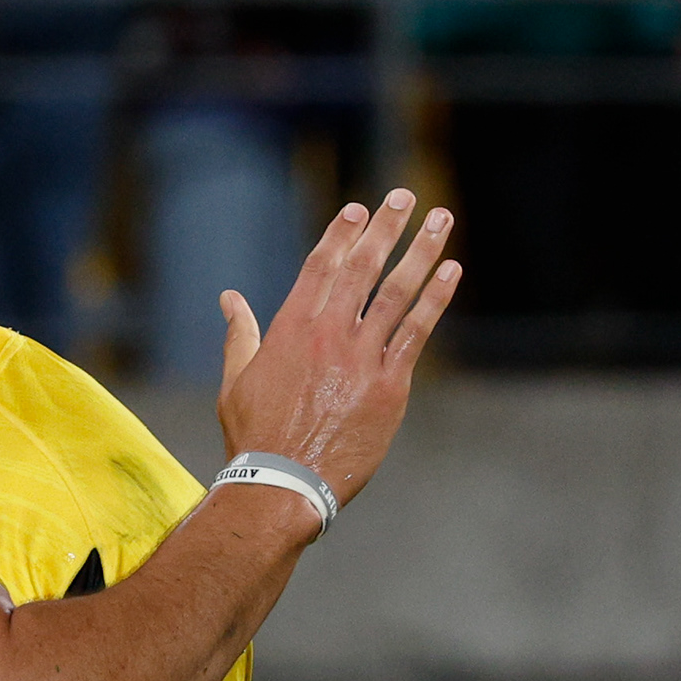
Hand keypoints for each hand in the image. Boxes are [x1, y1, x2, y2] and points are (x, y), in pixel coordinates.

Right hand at [214, 190, 459, 503]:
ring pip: (397, 292)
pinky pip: (416, 332)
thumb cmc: (255, 437)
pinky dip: (436, 299)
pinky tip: (451, 273)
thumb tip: (229, 297)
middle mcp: (328, 334)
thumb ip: (239, 334)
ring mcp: (361, 358)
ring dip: (422, 252)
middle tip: (405, 197)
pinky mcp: (389, 385)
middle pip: (363, 267)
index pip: (321, 266)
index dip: (342, 234)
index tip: (359, 209)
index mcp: (290, 328)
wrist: (284, 483)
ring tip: (441, 220)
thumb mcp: (236, 381)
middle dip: (387, 227)